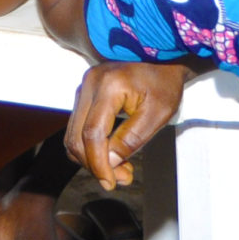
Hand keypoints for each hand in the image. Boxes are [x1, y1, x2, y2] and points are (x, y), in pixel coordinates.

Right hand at [65, 61, 188, 189]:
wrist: (163, 57)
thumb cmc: (164, 82)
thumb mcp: (157, 114)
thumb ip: (132, 139)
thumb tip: (109, 163)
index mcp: (109, 86)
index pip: (92, 133)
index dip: (98, 163)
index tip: (110, 182)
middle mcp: (90, 83)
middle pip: (77, 136)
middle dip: (95, 164)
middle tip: (120, 178)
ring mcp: (84, 87)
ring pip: (74, 134)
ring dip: (92, 158)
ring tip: (120, 168)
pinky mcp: (85, 94)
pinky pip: (79, 126)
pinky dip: (90, 146)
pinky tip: (112, 153)